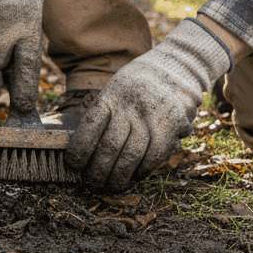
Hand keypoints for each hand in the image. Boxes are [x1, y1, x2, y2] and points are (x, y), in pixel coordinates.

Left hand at [66, 19, 233, 191]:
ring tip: (110, 185)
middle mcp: (131, 107)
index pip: (90, 127)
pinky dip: (141, 171)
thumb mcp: (116, 87)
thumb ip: (104, 113)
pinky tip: (134, 175)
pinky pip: (153, 157)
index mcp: (112, 95)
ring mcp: (152, 118)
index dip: (79, 150)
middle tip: (92, 182)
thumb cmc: (140, 82)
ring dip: (118, 177)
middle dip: (97, 172)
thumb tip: (86, 148)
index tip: (73, 164)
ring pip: (131, 157)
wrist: (179, 67)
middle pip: (109, 147)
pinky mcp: (171, 128)